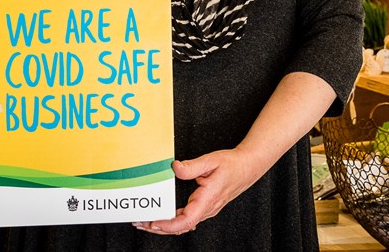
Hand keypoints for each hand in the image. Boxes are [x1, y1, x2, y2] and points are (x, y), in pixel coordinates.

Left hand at [134, 150, 258, 234]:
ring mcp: (207, 210)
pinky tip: (163, 216)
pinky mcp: (205, 207)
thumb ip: (192, 166)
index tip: (153, 222)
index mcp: (208, 199)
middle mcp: (207, 209)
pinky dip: (172, 220)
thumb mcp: (211, 160)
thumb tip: (175, 168)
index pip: (186, 221)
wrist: (248, 166)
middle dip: (158, 228)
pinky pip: (187, 219)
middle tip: (140, 222)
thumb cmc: (233, 164)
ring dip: (164, 225)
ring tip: (146, 220)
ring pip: (183, 224)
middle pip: (180, 227)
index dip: (168, 225)